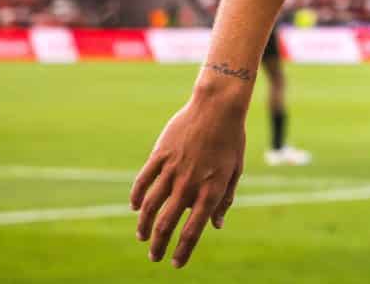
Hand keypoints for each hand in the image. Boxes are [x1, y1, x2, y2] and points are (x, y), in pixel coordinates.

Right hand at [131, 87, 246, 267]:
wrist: (218, 106)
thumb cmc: (231, 139)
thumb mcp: (235, 171)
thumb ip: (225, 200)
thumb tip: (217, 225)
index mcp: (211, 189)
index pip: (193, 230)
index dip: (183, 251)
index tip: (175, 264)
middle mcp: (190, 184)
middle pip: (166, 224)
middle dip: (158, 245)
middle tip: (154, 256)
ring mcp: (172, 169)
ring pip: (149, 206)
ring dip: (143, 226)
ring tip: (143, 237)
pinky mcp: (159, 155)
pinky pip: (142, 182)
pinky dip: (136, 198)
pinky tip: (135, 208)